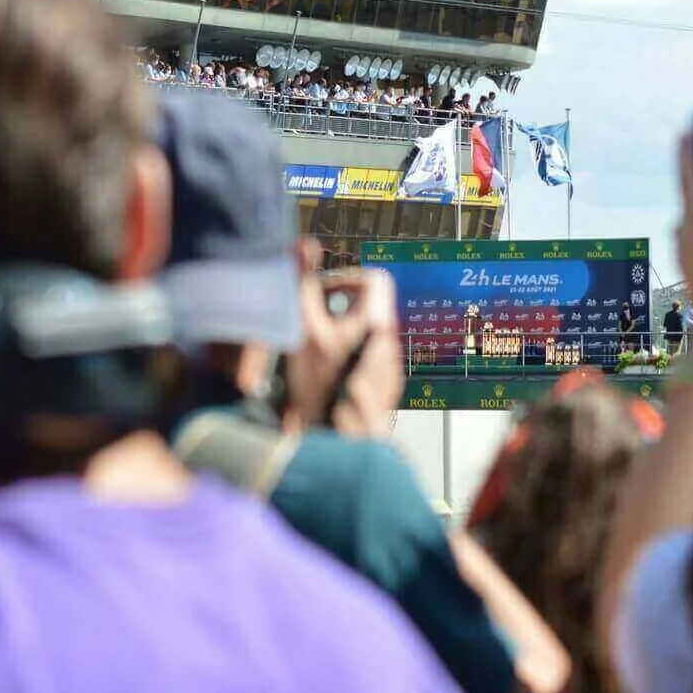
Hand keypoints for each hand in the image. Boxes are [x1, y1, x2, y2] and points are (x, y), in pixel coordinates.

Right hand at [284, 240, 402, 436]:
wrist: (341, 443)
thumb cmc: (325, 390)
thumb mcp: (305, 331)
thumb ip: (304, 287)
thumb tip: (302, 249)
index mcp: (378, 323)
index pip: (376, 279)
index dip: (348, 277)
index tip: (326, 292)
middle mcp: (390, 343)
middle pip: (370, 308)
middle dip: (339, 308)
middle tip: (315, 322)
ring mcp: (389, 368)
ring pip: (368, 335)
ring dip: (342, 335)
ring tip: (317, 351)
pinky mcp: (384, 390)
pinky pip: (368, 361)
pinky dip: (348, 358)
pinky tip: (326, 375)